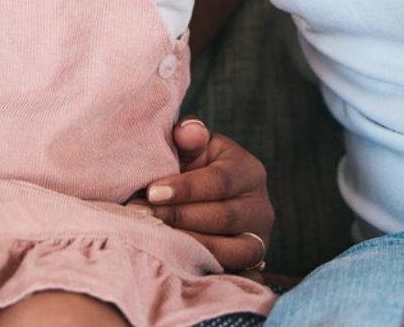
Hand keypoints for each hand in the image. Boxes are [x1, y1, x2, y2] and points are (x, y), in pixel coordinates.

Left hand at [136, 118, 273, 273]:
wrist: (209, 203)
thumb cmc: (195, 169)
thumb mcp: (194, 148)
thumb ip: (189, 136)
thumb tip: (188, 132)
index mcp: (249, 171)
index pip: (220, 181)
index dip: (186, 188)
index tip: (152, 192)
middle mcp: (261, 207)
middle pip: (224, 217)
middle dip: (180, 218)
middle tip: (142, 215)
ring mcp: (259, 239)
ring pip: (231, 250)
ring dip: (189, 244)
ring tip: (154, 236)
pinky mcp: (250, 266)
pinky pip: (232, 272)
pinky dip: (203, 267)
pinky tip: (174, 259)